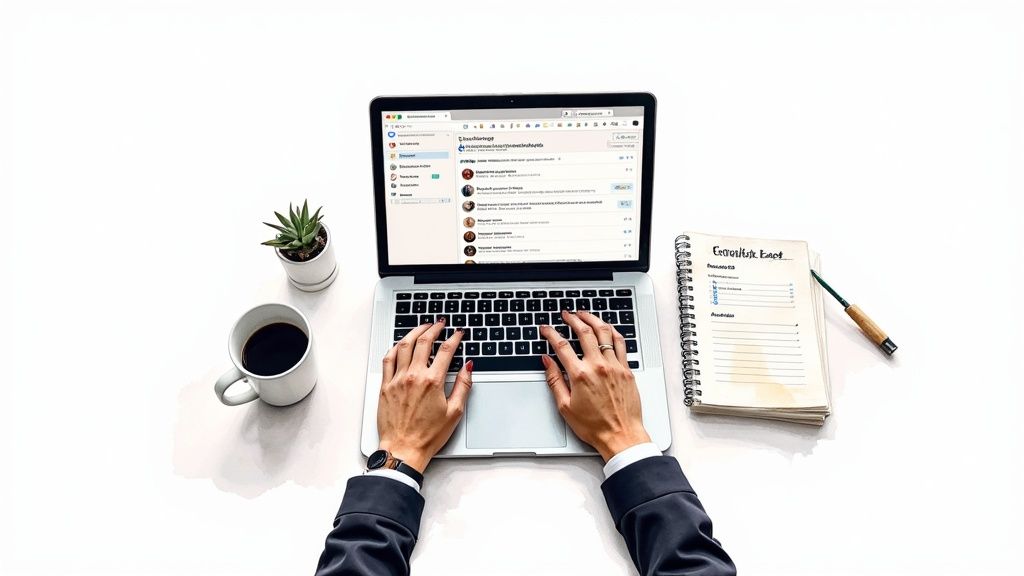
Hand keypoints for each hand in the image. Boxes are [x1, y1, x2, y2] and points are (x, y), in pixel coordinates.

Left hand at [377, 318, 472, 472]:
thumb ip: (463, 386)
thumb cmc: (428, 436)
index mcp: (432, 382)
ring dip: (414, 332)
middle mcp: (414, 377)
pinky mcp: (385, 386)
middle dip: (434, 328)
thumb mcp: (454, 412)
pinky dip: (395, 347)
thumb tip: (468, 367)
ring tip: (422, 327)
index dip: (454, 338)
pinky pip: (388, 359)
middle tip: (440, 324)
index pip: (446, 351)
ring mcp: (397, 380)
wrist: (403, 449)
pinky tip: (401, 344)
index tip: (458, 333)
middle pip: (424, 342)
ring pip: (404, 346)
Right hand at [540, 310, 650, 460]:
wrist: (621, 435)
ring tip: (584, 314)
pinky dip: (612, 331)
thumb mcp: (565, 407)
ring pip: (604, 333)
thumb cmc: (595, 426)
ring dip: (592, 319)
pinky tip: (607, 327)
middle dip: (572, 319)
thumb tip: (547, 362)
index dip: (551, 334)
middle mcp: (598, 366)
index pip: (561, 346)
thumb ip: (555, 381)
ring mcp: (614, 366)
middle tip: (566, 314)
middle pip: (584, 333)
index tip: (546, 329)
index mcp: (580, 375)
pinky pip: (620, 343)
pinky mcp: (626, 369)